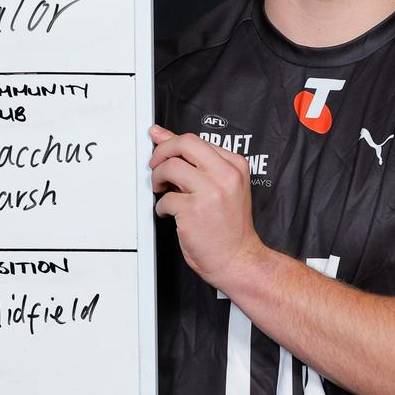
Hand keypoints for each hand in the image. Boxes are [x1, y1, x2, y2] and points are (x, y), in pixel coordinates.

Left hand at [149, 124, 263, 288]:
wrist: (238, 259)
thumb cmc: (229, 227)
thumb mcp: (220, 186)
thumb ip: (194, 161)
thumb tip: (161, 135)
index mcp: (235, 166)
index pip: (196, 140)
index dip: (173, 145)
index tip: (163, 152)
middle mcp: (226, 175)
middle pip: (184, 143)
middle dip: (162, 152)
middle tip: (156, 165)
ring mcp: (211, 192)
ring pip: (170, 167)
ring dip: (157, 178)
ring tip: (162, 190)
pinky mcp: (194, 210)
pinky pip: (165, 198)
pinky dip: (161, 207)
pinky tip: (170, 213)